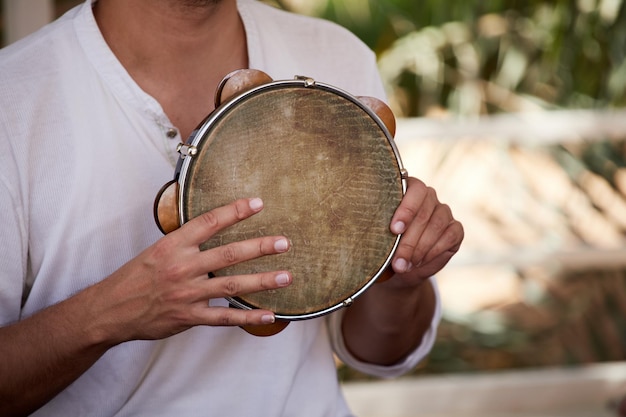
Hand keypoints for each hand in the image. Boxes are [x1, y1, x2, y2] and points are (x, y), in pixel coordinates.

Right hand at [89, 197, 291, 344]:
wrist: (111, 309)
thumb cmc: (136, 277)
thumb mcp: (157, 250)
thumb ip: (186, 242)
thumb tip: (213, 228)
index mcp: (174, 245)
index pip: (209, 222)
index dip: (235, 211)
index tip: (258, 203)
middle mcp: (183, 267)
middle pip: (228, 254)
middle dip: (259, 247)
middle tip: (284, 242)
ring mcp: (187, 293)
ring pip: (232, 285)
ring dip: (262, 281)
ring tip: (286, 276)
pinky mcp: (189, 317)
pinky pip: (224, 317)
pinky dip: (248, 317)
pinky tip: (269, 314)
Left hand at [388, 177, 463, 284]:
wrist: (400, 266)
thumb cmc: (385, 245)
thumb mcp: (379, 234)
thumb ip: (380, 226)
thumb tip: (378, 231)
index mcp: (408, 189)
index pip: (415, 190)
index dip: (406, 210)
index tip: (394, 230)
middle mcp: (428, 196)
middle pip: (423, 214)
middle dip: (408, 241)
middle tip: (397, 261)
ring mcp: (444, 212)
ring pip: (436, 226)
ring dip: (419, 249)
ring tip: (404, 265)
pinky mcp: (455, 229)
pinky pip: (449, 237)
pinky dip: (432, 252)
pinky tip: (418, 262)